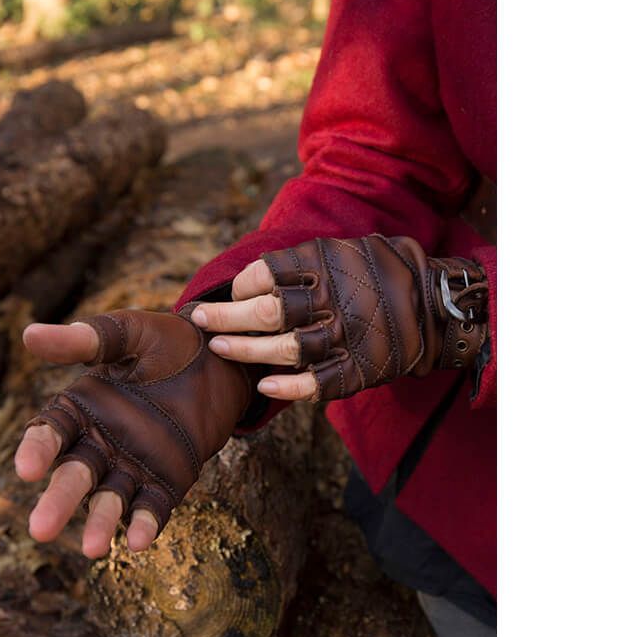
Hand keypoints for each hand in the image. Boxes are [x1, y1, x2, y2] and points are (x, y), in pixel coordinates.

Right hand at [15, 309, 250, 557]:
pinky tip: (139, 541)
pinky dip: (146, 523)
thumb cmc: (169, 341)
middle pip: (75, 475)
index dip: (38, 450)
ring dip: (102, 523)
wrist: (221, 359)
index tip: (27, 468)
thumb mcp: (130, 333)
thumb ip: (87, 339)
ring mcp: (134, 464)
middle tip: (40, 529)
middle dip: (59, 500)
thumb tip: (30, 334)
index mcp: (83, 407)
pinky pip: (153, 505)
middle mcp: (101, 442)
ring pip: (111, 498)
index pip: (51, 433)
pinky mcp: (168, 479)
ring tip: (95, 548)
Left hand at [191, 235, 487, 400]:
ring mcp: (344, 338)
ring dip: (243, 351)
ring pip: (283, 349)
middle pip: (265, 312)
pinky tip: (263, 386)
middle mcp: (332, 300)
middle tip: (198, 319)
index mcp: (327, 265)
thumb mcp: (348, 248)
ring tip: (217, 349)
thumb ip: (306, 260)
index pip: (267, 274)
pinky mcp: (357, 370)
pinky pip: (316, 383)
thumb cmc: (381, 273)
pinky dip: (287, 388)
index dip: (240, 285)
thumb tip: (255, 276)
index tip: (229, 292)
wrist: (437, 306)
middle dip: (224, 317)